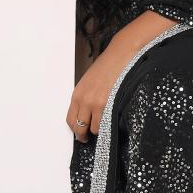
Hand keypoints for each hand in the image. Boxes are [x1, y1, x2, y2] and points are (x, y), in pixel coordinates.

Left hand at [67, 11, 177, 141]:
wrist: (122, 54)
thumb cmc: (108, 65)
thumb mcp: (89, 81)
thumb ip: (85, 98)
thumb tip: (86, 114)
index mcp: (78, 94)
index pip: (70, 120)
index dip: (75, 130)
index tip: (80, 133)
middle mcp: (85, 100)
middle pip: (80, 128)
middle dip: (84, 135)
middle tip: (89, 138)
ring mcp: (98, 104)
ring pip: (95, 129)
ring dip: (100, 130)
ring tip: (105, 125)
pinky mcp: (111, 104)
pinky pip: (107, 124)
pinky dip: (109, 126)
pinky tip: (113, 121)